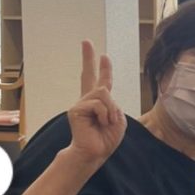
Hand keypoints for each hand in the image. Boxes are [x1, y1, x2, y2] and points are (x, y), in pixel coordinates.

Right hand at [65, 41, 126, 168]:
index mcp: (99, 103)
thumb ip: (113, 104)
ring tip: (106, 122)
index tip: (103, 55)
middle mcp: (88, 100)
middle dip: (88, 57)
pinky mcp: (76, 109)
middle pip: (88, 75)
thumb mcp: (118, 119)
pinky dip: (105, 115)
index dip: (102, 68)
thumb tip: (103, 93)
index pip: (101, 82)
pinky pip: (98, 104)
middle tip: (86, 41)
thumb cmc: (106, 139)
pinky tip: (100, 124)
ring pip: (104, 93)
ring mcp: (80, 103)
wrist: (95, 153)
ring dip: (111, 110)